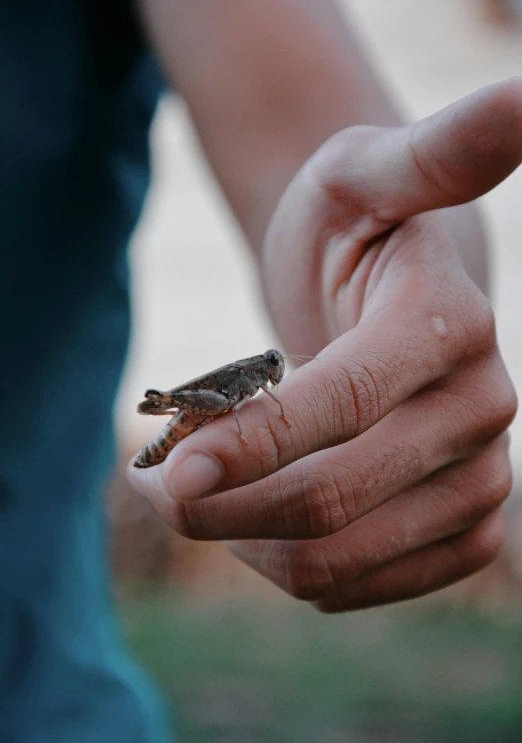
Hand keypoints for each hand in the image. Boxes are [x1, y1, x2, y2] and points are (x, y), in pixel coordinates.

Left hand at [128, 80, 520, 610]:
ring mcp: (480, 483)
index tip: (167, 471)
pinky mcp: (464, 534)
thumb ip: (430, 155)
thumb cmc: (357, 233)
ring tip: (204, 496)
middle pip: (331, 497)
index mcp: (452, 323)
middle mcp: (483, 411)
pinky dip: (288, 568)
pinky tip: (260, 523)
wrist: (388, 302)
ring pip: (337, 560)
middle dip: (221, 505)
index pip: (343, 401)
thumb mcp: (366, 176)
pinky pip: (359, 587)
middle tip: (154, 483)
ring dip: (243, 542)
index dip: (250, 443)